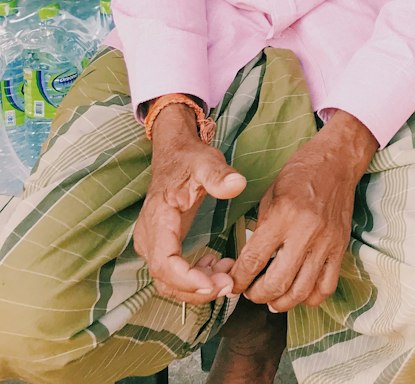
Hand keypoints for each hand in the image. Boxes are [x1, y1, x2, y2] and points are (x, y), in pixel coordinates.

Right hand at [133, 104, 245, 303]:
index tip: (213, 284)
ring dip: (197, 286)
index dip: (186, 279)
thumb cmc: (189, 159)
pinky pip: (173, 273)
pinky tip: (216, 265)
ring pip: (168, 281)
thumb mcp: (207, 162)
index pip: (164, 262)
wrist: (175, 154)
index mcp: (158, 219)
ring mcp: (152, 243)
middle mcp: (149, 236)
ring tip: (226, 274)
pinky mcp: (161, 246)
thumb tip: (237, 185)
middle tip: (228, 284)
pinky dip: (194, 277)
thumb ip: (220, 175)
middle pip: (165, 279)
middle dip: (197, 289)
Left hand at [228, 113, 376, 311]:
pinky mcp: (341, 247)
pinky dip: (310, 298)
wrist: (337, 160)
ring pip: (301, 291)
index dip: (239, 279)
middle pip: (277, 283)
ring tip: (271, 299)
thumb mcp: (271, 194)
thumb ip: (261, 228)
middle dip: (256, 295)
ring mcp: (326, 242)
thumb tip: (249, 261)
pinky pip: (326, 287)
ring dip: (281, 303)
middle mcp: (306, 232)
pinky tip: (299, 292)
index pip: (254, 260)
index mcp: (283, 215)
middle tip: (250, 293)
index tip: (233, 284)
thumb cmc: (300, 173)